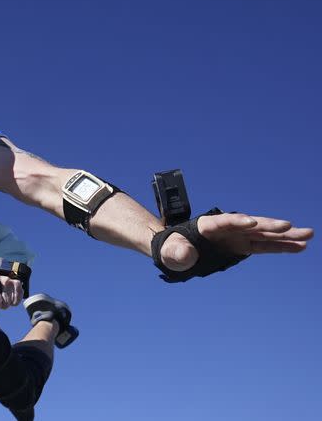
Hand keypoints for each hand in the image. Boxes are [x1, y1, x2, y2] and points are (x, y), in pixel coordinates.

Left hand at [160, 213, 313, 271]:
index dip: (238, 221)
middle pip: (251, 225)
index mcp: (207, 225)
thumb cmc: (170, 249)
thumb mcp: (169, 252)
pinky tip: (300, 246)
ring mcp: (236, 236)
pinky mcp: (242, 246)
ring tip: (308, 235)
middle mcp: (226, 228)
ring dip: (285, 235)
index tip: (252, 222)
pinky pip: (265, 245)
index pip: (224, 221)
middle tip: (289, 225)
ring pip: (264, 234)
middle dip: (268, 225)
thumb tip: (185, 256)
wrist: (174, 250)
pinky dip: (281, 246)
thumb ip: (177, 253)